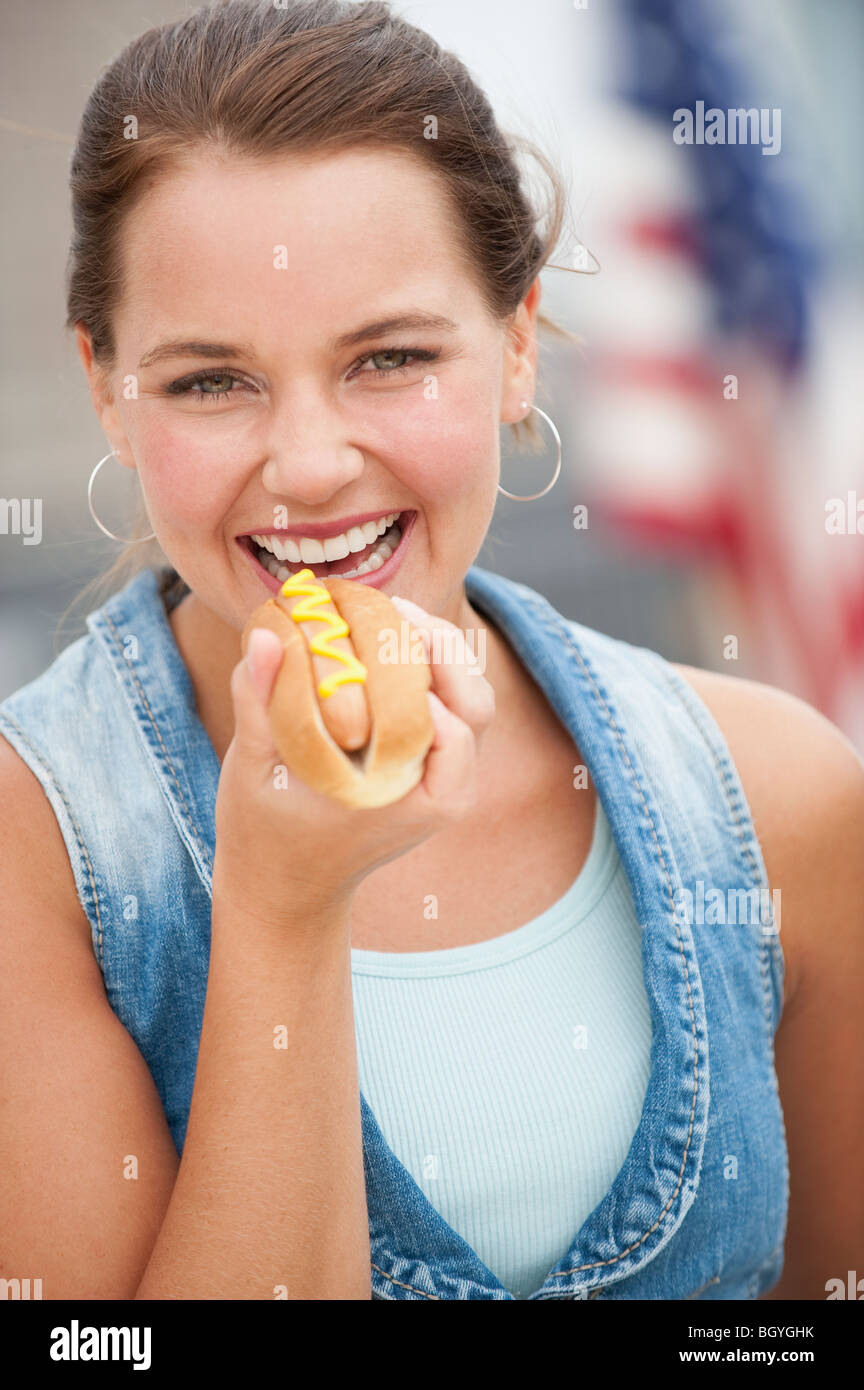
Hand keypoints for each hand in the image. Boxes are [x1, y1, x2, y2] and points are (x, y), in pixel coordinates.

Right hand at [212, 596, 494, 929]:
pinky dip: (432, 669)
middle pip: (475, 703)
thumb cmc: (266, 827)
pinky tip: (389, 638)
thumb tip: (267, 635)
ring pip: (473, 698)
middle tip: (392, 608)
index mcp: (413, 803)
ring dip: (441, 652)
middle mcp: (444, 791)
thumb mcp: (254, 768)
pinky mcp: (436, 764)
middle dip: (441, 648)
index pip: (451, 728)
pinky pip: (455, 705)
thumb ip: (260, 702)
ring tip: (392, 613)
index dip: (424, 678)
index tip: (380, 640)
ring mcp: (446, 778)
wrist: (288, 881)